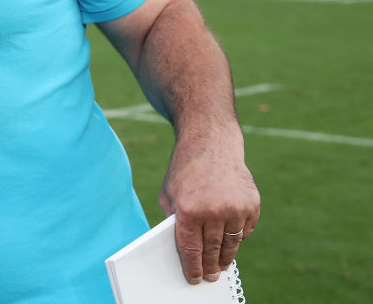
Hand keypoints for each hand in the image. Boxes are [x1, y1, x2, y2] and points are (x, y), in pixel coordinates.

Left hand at [160, 130, 259, 283]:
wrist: (210, 143)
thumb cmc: (184, 170)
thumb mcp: (169, 194)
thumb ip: (173, 220)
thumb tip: (181, 248)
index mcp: (188, 210)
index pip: (191, 250)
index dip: (192, 268)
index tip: (194, 279)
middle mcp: (213, 211)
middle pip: (212, 250)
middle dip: (209, 266)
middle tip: (210, 276)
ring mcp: (235, 208)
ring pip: (231, 244)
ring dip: (225, 257)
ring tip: (221, 265)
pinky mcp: (252, 204)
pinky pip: (245, 230)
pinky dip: (238, 237)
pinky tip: (231, 241)